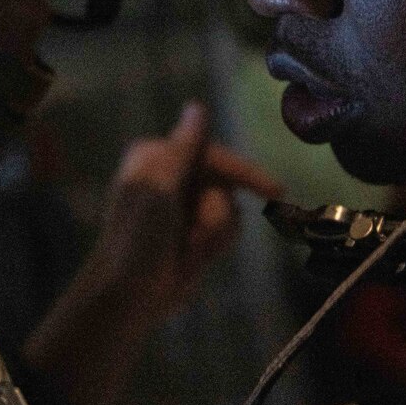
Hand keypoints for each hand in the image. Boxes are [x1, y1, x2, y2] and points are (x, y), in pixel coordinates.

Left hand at [85, 101, 283, 322]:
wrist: (128, 298)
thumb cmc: (137, 241)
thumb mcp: (160, 191)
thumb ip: (183, 150)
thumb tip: (197, 106)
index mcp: (156, 158)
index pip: (213, 154)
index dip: (244, 173)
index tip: (276, 191)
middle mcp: (171, 175)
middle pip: (225, 183)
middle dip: (215, 215)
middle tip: (194, 239)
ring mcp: (184, 205)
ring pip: (229, 208)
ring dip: (213, 233)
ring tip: (187, 250)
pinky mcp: (194, 230)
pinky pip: (227, 229)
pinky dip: (215, 244)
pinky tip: (193, 258)